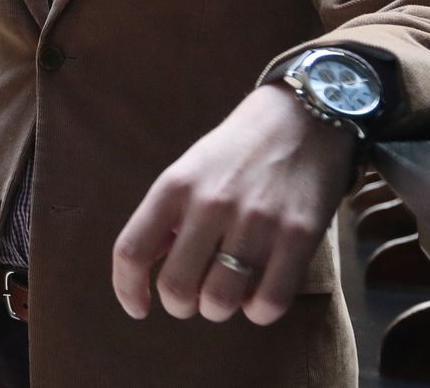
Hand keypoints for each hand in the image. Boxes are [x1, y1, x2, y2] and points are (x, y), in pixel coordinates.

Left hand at [111, 83, 356, 325]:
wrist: (302, 118)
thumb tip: (149, 268)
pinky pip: (269, 302)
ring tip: (227, 291)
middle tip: (193, 298)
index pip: (132, 250)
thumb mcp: (189, 170)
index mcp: (175, 186)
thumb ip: (169, 216)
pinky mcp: (299, 236)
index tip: (138, 308)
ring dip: (219, 309)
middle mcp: (211, 204)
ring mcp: (256, 222)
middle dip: (181, 305)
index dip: (127, 289)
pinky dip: (258, 312)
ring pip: (221, 301)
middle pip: (177, 288)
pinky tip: (257, 297)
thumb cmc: (237, 150)